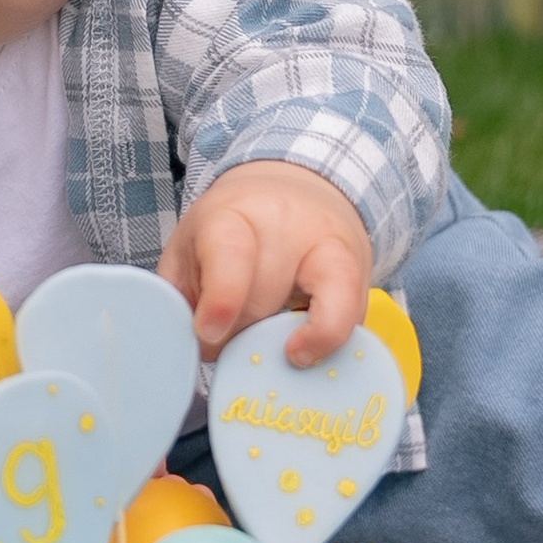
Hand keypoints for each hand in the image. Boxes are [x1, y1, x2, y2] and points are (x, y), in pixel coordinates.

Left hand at [160, 160, 371, 368]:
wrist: (293, 189)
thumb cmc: (230, 231)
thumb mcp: (189, 250)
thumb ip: (181, 297)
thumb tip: (190, 349)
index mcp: (232, 214)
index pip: (231, 255)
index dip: (222, 298)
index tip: (210, 332)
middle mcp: (288, 223)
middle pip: (268, 296)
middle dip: (241, 334)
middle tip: (228, 340)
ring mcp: (331, 244)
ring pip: (326, 304)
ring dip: (294, 342)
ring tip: (280, 354)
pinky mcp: (361, 270)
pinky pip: (354, 317)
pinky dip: (332, 342)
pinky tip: (312, 349)